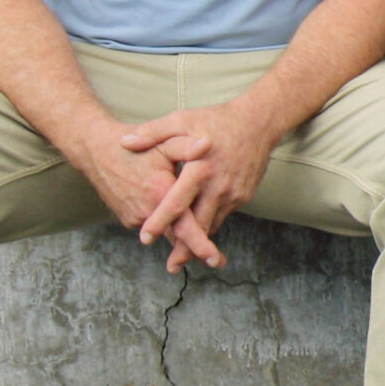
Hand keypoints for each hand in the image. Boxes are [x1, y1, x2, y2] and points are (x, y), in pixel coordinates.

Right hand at [64, 124, 226, 271]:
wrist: (97, 152)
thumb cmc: (134, 146)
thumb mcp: (163, 142)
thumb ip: (186, 147)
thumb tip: (208, 144)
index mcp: (159, 193)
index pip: (184, 226)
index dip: (201, 244)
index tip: (216, 259)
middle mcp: (146, 210)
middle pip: (176, 236)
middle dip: (196, 249)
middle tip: (219, 261)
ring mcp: (135, 217)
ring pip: (165, 231)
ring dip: (181, 234)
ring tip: (200, 238)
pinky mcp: (128, 219)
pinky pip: (153, 225)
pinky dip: (165, 223)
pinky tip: (175, 214)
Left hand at [119, 102, 284, 270]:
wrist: (259, 122)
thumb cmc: (217, 119)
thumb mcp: (182, 120)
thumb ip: (152, 132)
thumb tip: (125, 142)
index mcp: (200, 169)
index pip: (176, 203)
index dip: (160, 223)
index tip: (145, 238)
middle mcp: (218, 186)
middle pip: (198, 225)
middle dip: (184, 249)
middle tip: (171, 266)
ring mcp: (233, 193)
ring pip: (212, 224)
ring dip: (199, 242)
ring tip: (185, 256)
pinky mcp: (243, 196)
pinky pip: (223, 215)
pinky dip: (210, 225)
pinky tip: (200, 231)